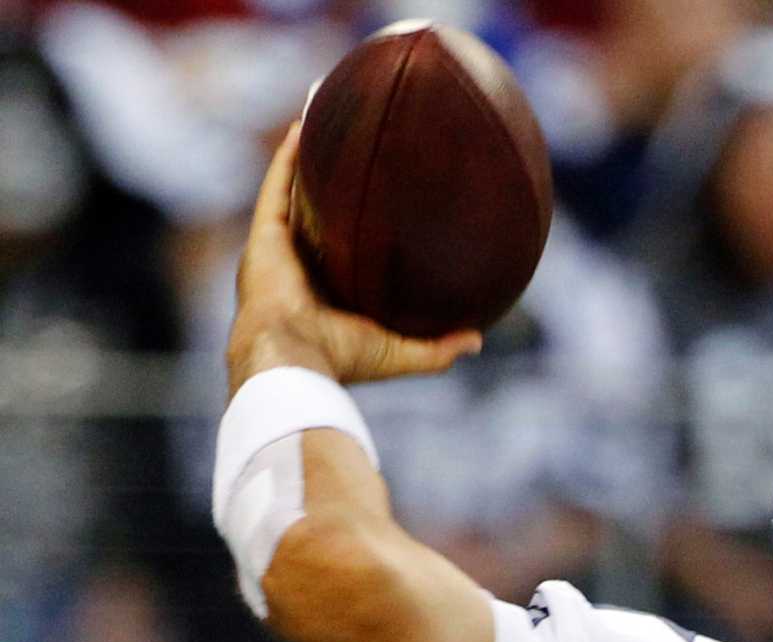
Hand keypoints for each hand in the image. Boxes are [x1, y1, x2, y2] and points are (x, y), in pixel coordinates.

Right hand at [226, 121, 481, 394]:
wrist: (295, 357)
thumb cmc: (344, 360)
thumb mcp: (402, 353)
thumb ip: (439, 349)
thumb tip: (478, 339)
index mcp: (327, 292)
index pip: (344, 251)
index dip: (359, 227)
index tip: (382, 203)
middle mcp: (299, 267)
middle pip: (318, 214)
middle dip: (331, 185)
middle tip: (355, 151)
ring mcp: (279, 249)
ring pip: (294, 192)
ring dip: (306, 157)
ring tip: (324, 119)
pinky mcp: (263, 235)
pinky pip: (277, 185)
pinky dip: (287, 155)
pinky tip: (303, 124)